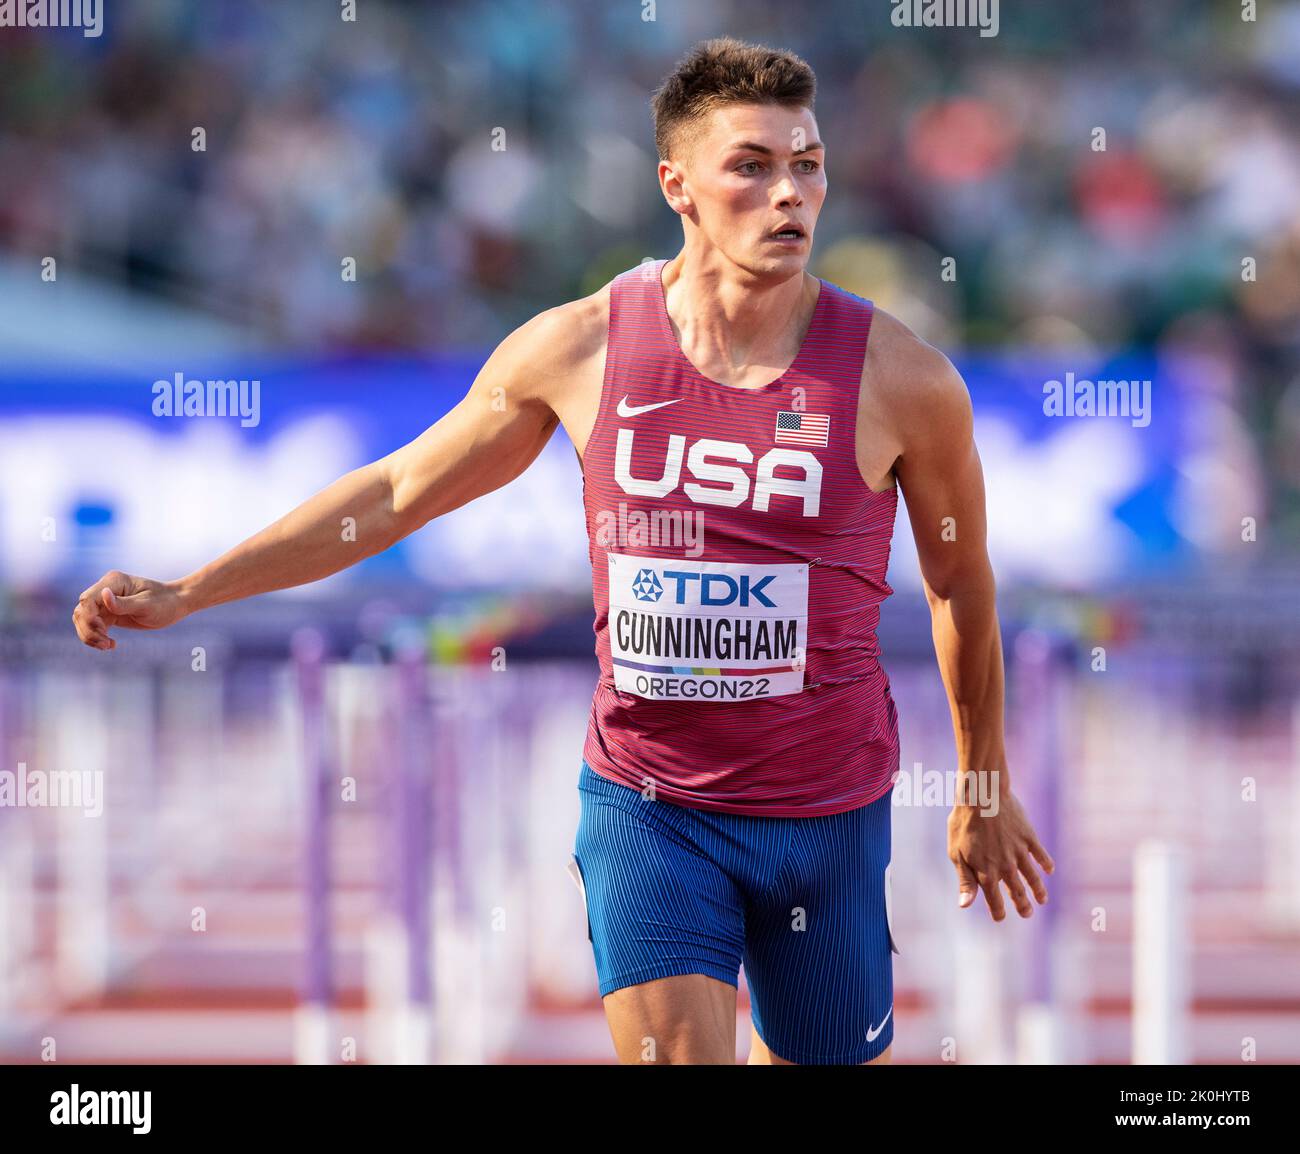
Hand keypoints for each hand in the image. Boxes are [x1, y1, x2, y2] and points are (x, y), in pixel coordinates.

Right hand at [72, 571, 188, 650]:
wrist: (176, 604)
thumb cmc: (164, 602)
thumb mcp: (146, 605)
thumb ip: (123, 603)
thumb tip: (103, 595)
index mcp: (113, 582)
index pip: (87, 599)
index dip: (88, 617)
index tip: (102, 631)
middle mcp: (105, 589)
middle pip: (82, 611)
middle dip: (88, 629)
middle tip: (105, 643)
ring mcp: (106, 602)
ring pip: (84, 620)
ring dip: (90, 635)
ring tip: (108, 646)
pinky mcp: (109, 613)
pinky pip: (94, 626)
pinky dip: (97, 637)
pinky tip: (111, 645)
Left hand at [947, 779, 1054, 920]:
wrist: (981, 796)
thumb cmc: (963, 824)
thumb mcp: (957, 853)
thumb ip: (965, 880)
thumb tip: (965, 905)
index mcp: (986, 872)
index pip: (994, 900)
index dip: (998, 911)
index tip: (1000, 918)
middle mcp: (1006, 866)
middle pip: (1017, 892)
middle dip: (1023, 905)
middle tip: (1027, 914)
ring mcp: (1020, 852)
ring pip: (1033, 877)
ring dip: (1038, 890)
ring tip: (1042, 900)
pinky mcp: (1029, 837)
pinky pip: (1041, 855)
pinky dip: (1046, 864)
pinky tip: (1049, 870)